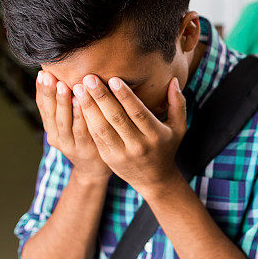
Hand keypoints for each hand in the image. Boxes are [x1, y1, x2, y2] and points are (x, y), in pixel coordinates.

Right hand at [35, 71, 111, 180]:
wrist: (94, 169)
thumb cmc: (84, 139)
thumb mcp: (70, 124)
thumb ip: (65, 106)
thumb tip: (61, 75)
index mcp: (51, 129)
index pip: (43, 107)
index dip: (41, 91)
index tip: (41, 73)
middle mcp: (57, 137)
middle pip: (51, 113)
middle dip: (50, 93)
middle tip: (50, 76)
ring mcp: (70, 145)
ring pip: (64, 122)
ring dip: (64, 103)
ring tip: (65, 85)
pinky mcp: (85, 149)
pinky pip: (82, 130)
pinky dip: (80, 116)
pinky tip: (81, 102)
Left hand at [73, 74, 186, 198]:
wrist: (154, 180)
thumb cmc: (167, 147)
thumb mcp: (179, 127)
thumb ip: (178, 104)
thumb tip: (174, 80)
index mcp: (156, 135)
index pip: (138, 113)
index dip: (125, 96)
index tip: (113, 79)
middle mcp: (138, 145)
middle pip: (117, 118)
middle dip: (101, 97)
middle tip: (89, 78)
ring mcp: (122, 153)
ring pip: (102, 128)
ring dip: (89, 107)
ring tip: (78, 89)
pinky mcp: (109, 158)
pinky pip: (96, 137)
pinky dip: (86, 121)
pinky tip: (78, 105)